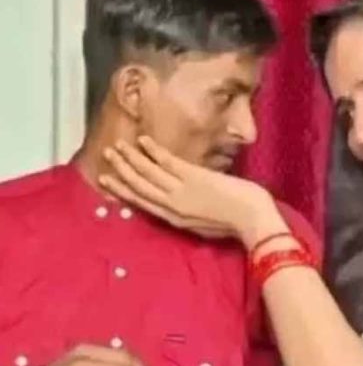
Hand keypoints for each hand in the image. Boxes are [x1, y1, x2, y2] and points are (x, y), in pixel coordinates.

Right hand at [99, 136, 289, 248]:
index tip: (107, 180)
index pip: (142, 201)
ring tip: (118, 145)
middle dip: (121, 170)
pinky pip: (167, 161)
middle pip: (140, 185)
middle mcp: (173, 205)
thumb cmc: (235, 223)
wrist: (253, 219)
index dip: (123, 189)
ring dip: (131, 157)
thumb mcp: (204, 224)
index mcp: (174, 218)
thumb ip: (188, 214)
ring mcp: (182, 190)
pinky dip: (153, 151)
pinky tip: (143, 140)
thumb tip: (180, 203)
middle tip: (107, 156)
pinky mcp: (193, 177)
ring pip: (148, 172)